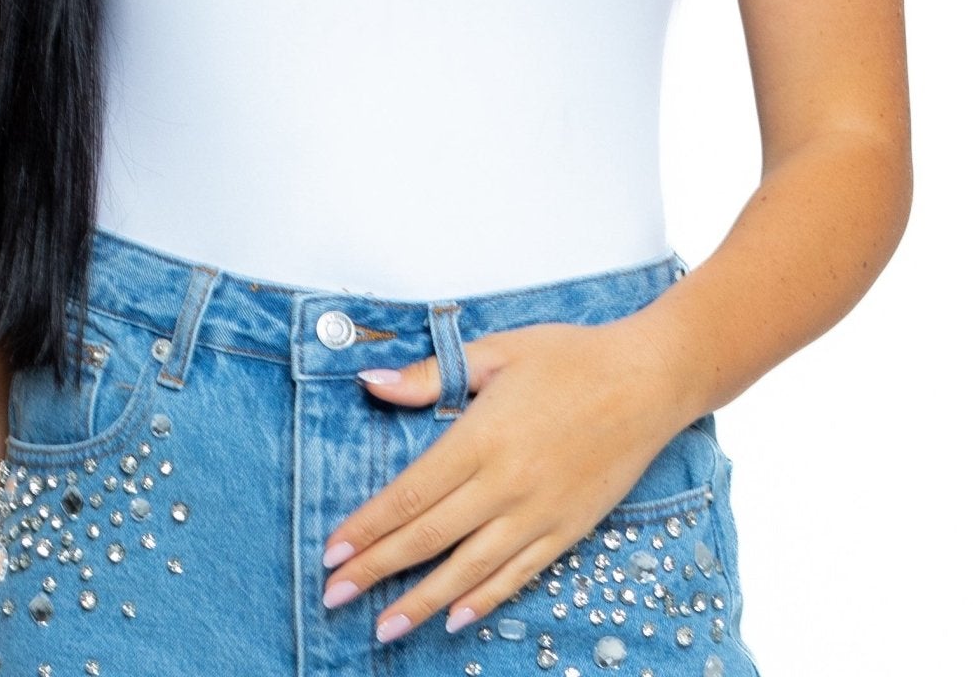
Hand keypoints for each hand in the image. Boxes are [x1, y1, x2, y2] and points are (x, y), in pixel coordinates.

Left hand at [320, 313, 686, 643]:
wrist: (648, 380)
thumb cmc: (570, 357)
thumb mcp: (497, 351)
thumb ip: (431, 375)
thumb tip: (373, 384)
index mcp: (481, 437)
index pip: (410, 495)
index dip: (367, 527)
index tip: (332, 553)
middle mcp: (506, 484)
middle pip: (429, 538)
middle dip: (378, 571)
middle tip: (335, 598)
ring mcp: (539, 513)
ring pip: (469, 569)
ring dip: (423, 601)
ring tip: (385, 628)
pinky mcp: (568, 530)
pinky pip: (519, 574)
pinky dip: (485, 601)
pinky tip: (456, 618)